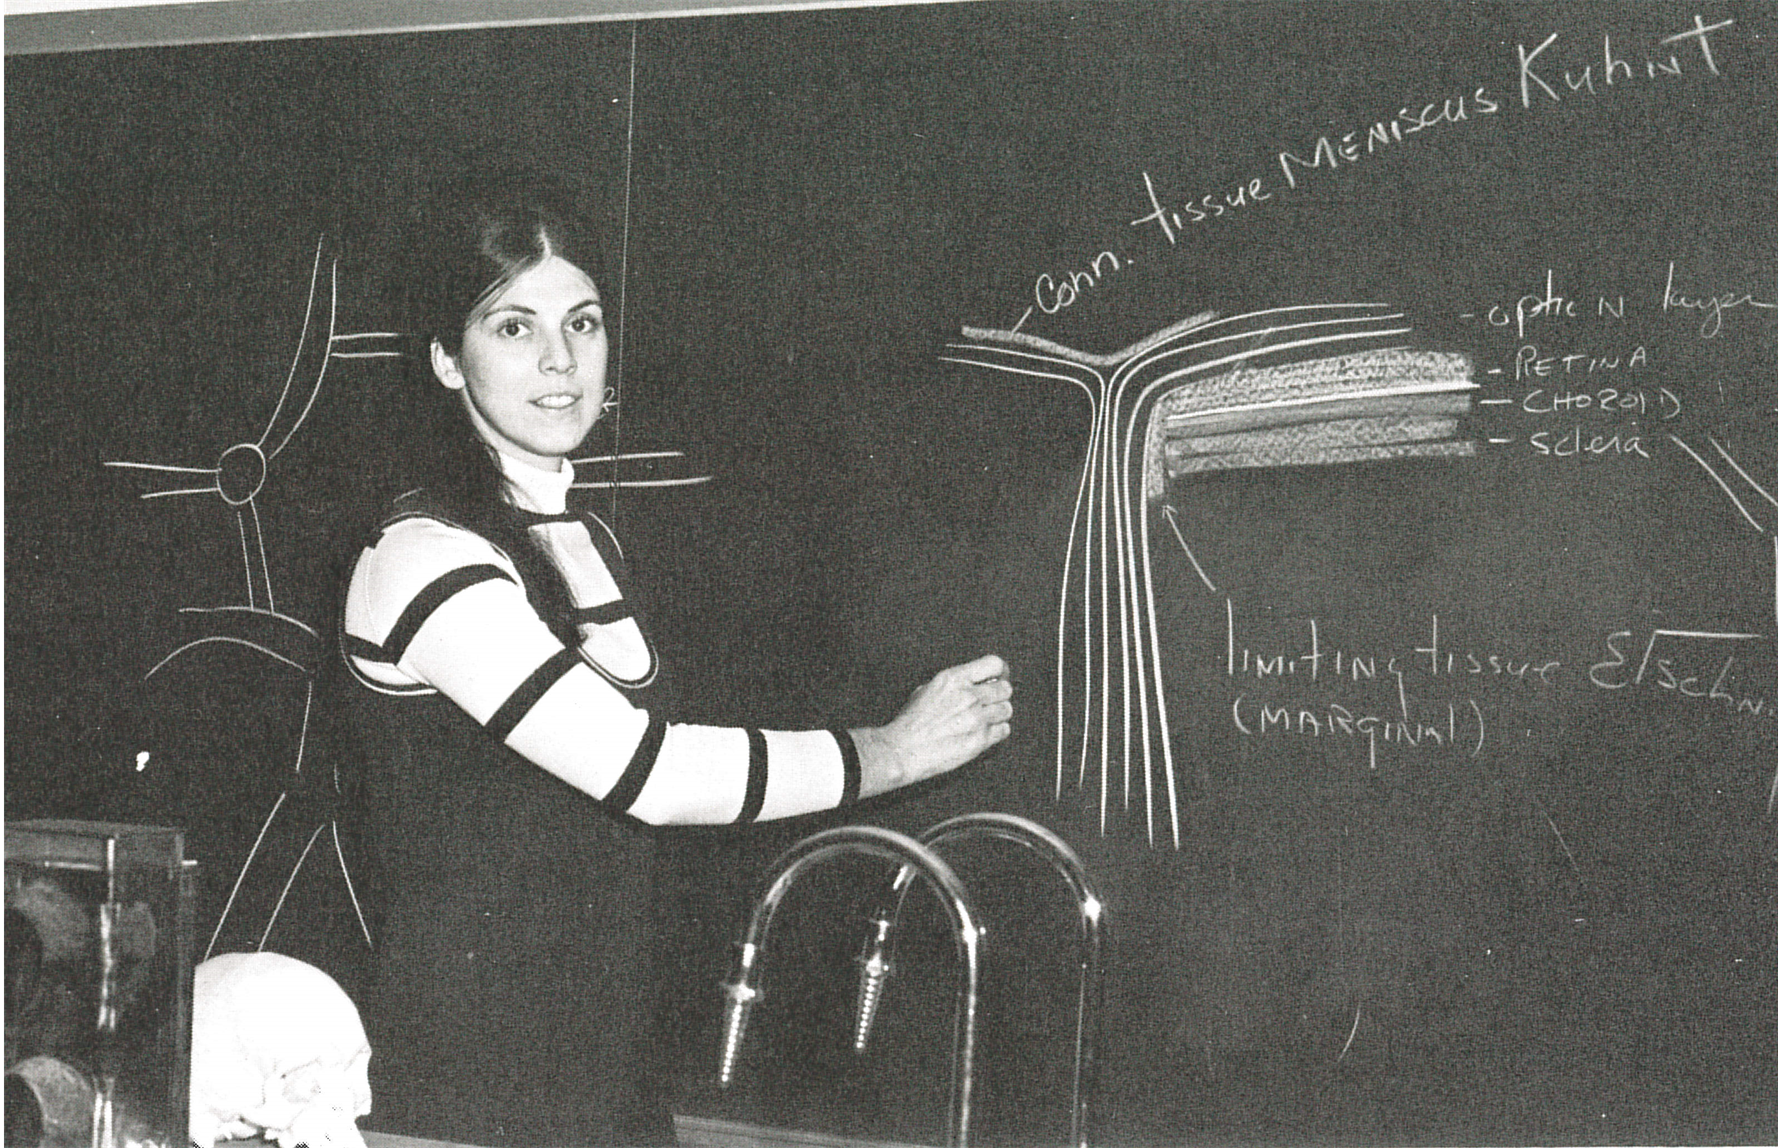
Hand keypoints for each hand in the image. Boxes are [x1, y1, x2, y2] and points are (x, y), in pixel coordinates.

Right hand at [851, 654, 1012, 798]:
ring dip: (998, 714)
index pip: (994, 664)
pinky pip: (1003, 730)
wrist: (901, 751)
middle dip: (999, 695)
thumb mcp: (927, 689)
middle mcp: (968, 696)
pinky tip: (984, 732)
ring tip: (985, 719)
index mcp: (954, 679)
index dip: (999, 672)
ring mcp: (976, 718)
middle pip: (1005, 688)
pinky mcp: (979, 740)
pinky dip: (997, 731)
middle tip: (990, 702)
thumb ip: (954, 684)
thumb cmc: (910, 722)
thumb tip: (976, 683)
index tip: (998, 679)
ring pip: (1007, 710)